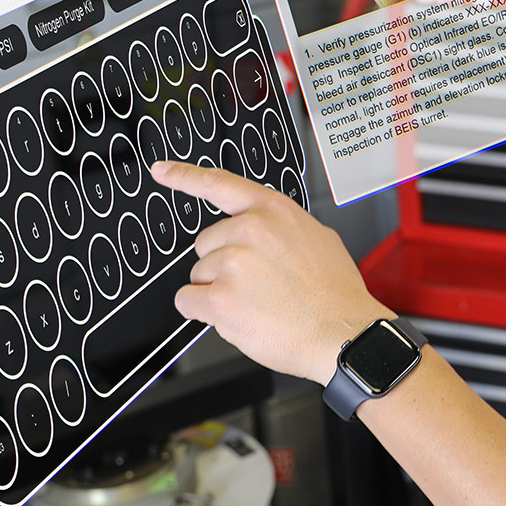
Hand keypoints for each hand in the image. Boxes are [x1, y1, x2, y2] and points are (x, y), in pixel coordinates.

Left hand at [151, 161, 387, 383]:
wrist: (343, 335)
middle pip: (206, 245)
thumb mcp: (317, 240)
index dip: (184, 176)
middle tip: (259, 285)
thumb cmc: (335, 296)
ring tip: (258, 304)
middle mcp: (250, 230)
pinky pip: (188, 300)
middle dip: (223, 265)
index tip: (162, 170)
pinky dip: (203, 312)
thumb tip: (264, 232)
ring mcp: (233, 263)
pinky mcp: (220, 298)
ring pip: (198, 275)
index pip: (220, 184)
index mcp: (273, 212)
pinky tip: (237, 317)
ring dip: (219, 291)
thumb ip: (281, 229)